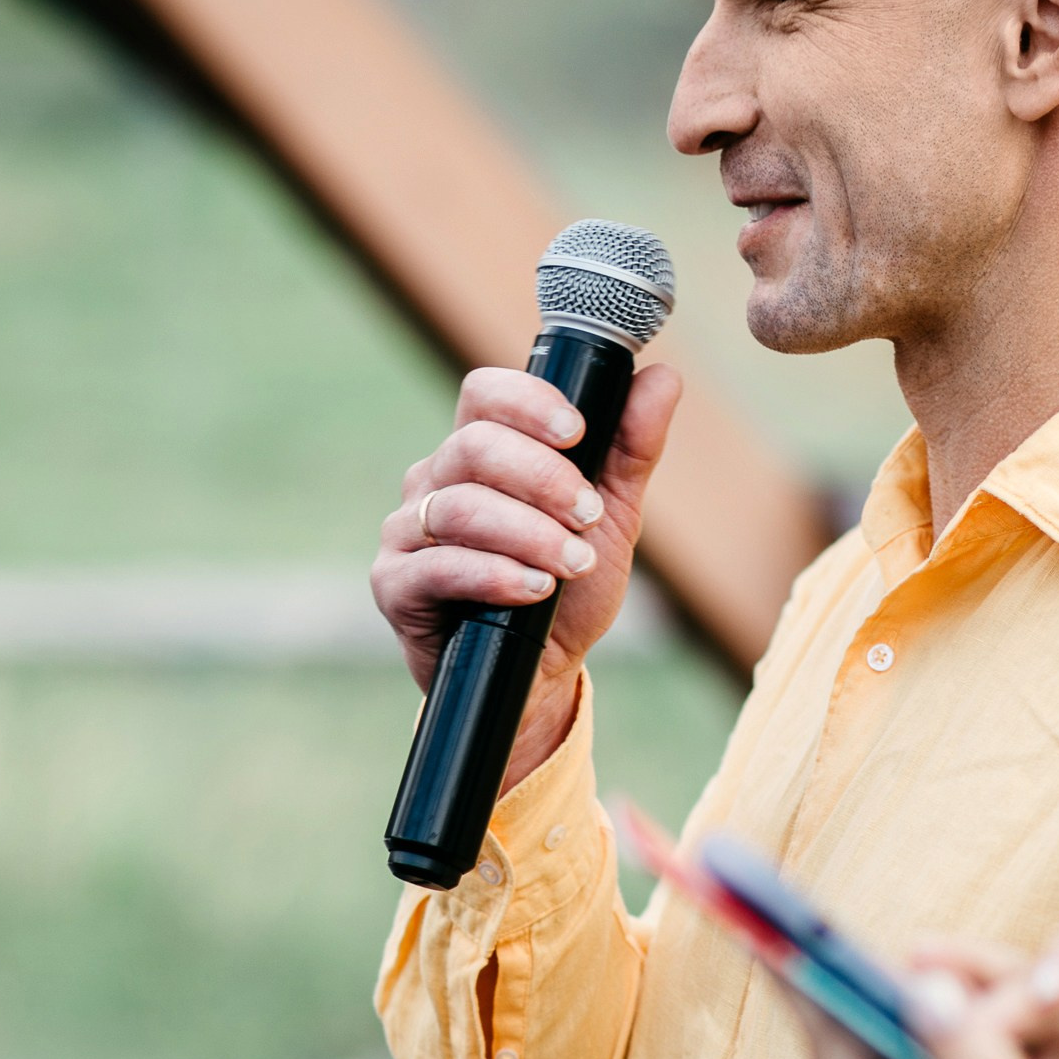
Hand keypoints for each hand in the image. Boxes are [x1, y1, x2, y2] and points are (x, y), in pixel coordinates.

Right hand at [371, 358, 681, 791]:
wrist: (540, 679)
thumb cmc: (565, 593)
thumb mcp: (610, 521)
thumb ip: (630, 451)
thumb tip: (664, 378)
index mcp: (478, 454)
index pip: (484, 396)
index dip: (528, 404)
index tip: (578, 432)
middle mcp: (434, 483)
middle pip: (473, 447)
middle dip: (542, 478)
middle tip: (590, 515)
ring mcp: (407, 534)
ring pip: (458, 507)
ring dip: (528, 532)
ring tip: (574, 563)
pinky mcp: (395, 587)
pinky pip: (435, 567)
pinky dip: (492, 574)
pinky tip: (533, 588)